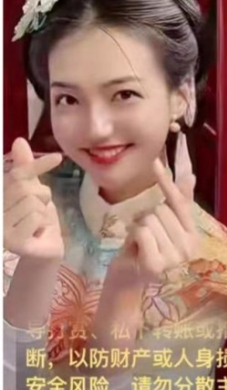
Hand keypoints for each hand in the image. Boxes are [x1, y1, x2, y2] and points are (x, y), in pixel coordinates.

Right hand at [4, 138, 62, 259]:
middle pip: (25, 188)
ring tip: (38, 223)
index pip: (17, 175)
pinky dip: (44, 223)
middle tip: (39, 209)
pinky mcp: (12, 242)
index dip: (37, 165)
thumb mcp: (33, 190)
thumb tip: (19, 141)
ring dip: (43, 211)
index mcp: (0, 196)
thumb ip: (26, 168)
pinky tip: (38, 232)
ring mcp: (1, 229)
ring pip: (32, 203)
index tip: (58, 157)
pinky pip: (36, 218)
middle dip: (41, 195)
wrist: (44, 249)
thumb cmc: (37, 218)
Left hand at [122, 135, 199, 276]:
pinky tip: (135, 250)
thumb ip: (178, 201)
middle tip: (145, 236)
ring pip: (150, 220)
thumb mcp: (161, 224)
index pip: (180, 202)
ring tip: (140, 244)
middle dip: (146, 218)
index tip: (155, 161)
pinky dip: (133, 236)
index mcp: (193, 236)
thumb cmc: (144, 249)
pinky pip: (142, 232)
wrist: (128, 281)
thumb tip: (191, 175)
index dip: (166, 181)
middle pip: (161, 210)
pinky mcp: (156, 265)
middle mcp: (189, 248)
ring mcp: (174, 258)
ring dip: (138, 229)